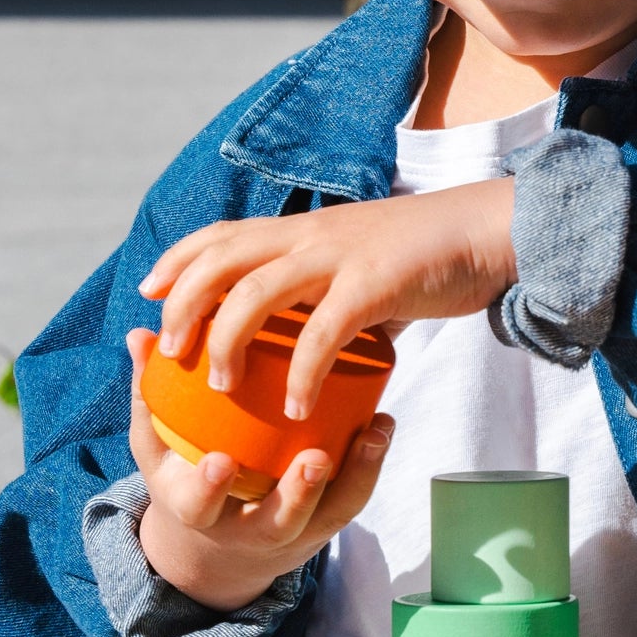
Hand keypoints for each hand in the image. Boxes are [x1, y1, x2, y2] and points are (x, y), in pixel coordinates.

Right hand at [126, 328, 392, 610]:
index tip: (219, 461)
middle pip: (277, 522)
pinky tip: (381, 426)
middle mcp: (247, 530)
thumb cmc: (185, 479)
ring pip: (327, 515)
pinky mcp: (326, 523)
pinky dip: (370, 466)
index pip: (198, 506)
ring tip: (371, 434)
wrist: (218, 549)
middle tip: (313, 458)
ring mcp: (293, 530)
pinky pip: (352, 500)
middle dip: (297, 495)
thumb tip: (141, 334)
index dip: (208, 488)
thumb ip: (150, 394)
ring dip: (354, 476)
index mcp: (196, 512)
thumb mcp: (158, 447)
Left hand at [140, 178, 517, 415]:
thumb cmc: (432, 253)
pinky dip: (303, 373)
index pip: (222, 235)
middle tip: (169, 350)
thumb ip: (336, 294)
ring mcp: (341, 257)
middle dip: (183, 305)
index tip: (148, 290)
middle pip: (222, 261)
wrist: (489, 231)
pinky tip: (298, 407)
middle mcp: (312, 235)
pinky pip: (323, 333)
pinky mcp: (374, 285)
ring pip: (256, 292)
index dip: (177, 260)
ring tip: (220, 384)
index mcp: (305, 229)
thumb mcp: (366, 262)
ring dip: (227, 340)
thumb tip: (325, 339)